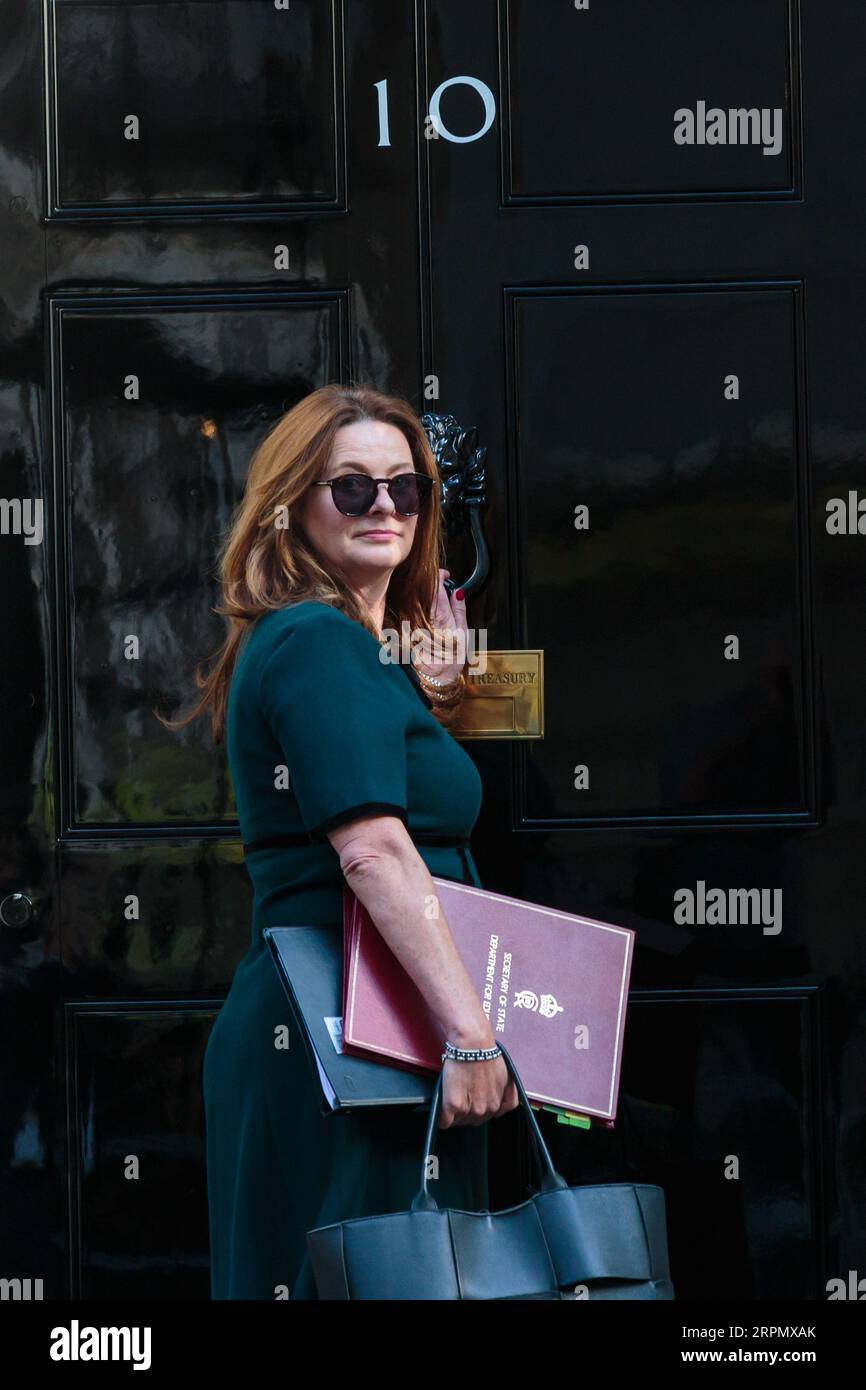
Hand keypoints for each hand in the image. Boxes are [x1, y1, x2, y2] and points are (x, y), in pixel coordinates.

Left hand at [413, 568, 466, 685]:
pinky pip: (408, 611)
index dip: (439, 576)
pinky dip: (414, 606)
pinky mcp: (404, 630)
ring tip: (430, 597)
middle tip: (438, 583)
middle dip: (430, 583)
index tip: (444, 576)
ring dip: (421, 593)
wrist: (434, 680)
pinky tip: (420, 610)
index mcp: (441, 618)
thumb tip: (458, 592)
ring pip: (414, 599)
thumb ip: (460, 611)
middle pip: (423, 590)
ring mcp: (412, 624)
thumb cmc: (451, 660)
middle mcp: (424, 619)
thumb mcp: (464, 635)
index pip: (436, 587)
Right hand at [438, 1052, 519, 1128]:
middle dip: (467, 1110)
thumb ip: (507, 1097)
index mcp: (497, 1104)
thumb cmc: (486, 1055)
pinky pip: (444, 1122)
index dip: (477, 1107)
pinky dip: (442, 1117)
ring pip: (458, 1121)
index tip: (473, 1099)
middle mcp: (484, 1110)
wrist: (472, 1044)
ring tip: (453, 1094)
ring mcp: (469, 1109)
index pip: (485, 1118)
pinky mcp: (454, 1105)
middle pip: (472, 1121)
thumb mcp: (507, 1078)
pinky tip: (443, 1108)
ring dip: (454, 1113)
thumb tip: (500, 1109)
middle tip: (462, 1093)